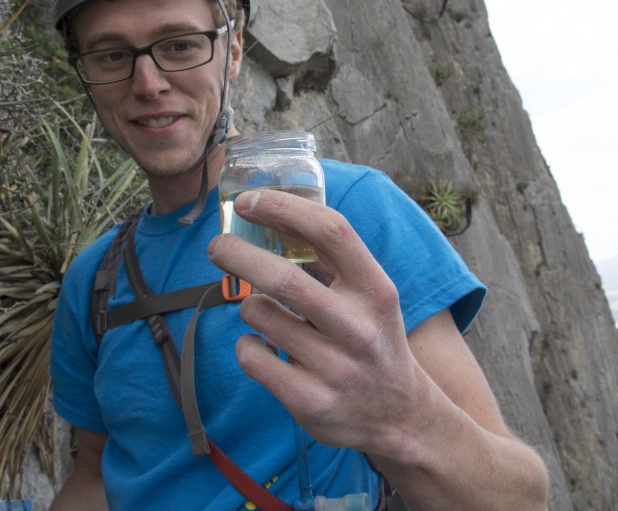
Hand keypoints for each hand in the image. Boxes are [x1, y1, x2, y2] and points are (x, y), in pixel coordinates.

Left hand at [207, 188, 435, 455]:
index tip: (247, 201)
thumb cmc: (371, 338)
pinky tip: (266, 348)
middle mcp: (358, 327)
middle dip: (237, 254)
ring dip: (249, 305)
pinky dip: (248, 344)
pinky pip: (251, 355)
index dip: (283, 208)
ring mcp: (335, 368)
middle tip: (216, 246)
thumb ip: (329, 259)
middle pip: (282, 277)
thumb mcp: (369, 295)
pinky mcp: (310, 401)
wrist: (401, 416)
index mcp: (375, 289)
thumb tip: (270, 212)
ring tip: (264, 312)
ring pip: (259, 314)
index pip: (331, 231)